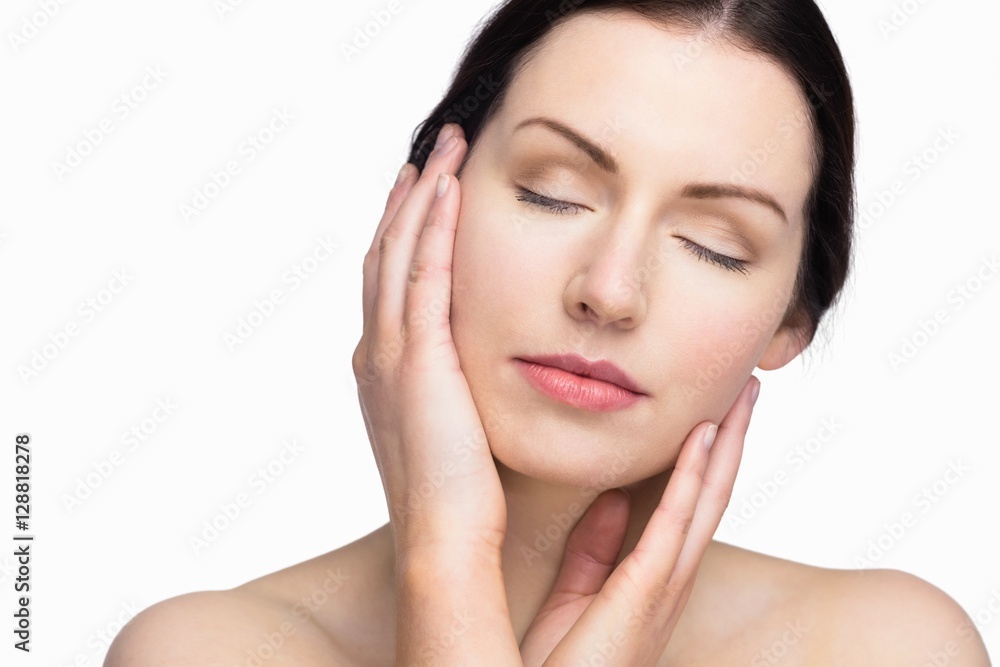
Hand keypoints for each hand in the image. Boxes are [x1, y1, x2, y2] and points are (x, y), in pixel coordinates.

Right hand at [352, 123, 506, 557]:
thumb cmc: (462, 499)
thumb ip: (456, 395)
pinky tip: (448, 188)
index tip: (426, 196)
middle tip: (429, 155)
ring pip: (398, 252)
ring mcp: (391, 354)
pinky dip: (431, 226)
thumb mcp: (454, 432)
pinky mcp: (416, 358)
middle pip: (387, 256)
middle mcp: (378, 354)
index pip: (393, 285)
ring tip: (441, 151)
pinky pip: (422, 274)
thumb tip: (479, 375)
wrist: (446, 540)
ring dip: (421, 197)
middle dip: (408, 201)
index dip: (405, 235)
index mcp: (385, 372)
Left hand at [519, 375, 760, 665]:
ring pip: (707, 500)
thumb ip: (595, 547)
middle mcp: (672, 576)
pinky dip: (690, 479)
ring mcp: (665, 584)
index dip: (706, 454)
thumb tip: (611, 499)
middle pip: (712, 493)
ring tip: (743, 397)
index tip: (714, 408)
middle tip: (749, 386)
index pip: (690, 501)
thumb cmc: (562, 664)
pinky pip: (674, 524)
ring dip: (726, 446)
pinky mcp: (646, 591)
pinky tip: (702, 439)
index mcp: (656, 575)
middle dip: (732, 438)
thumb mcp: (576, 591)